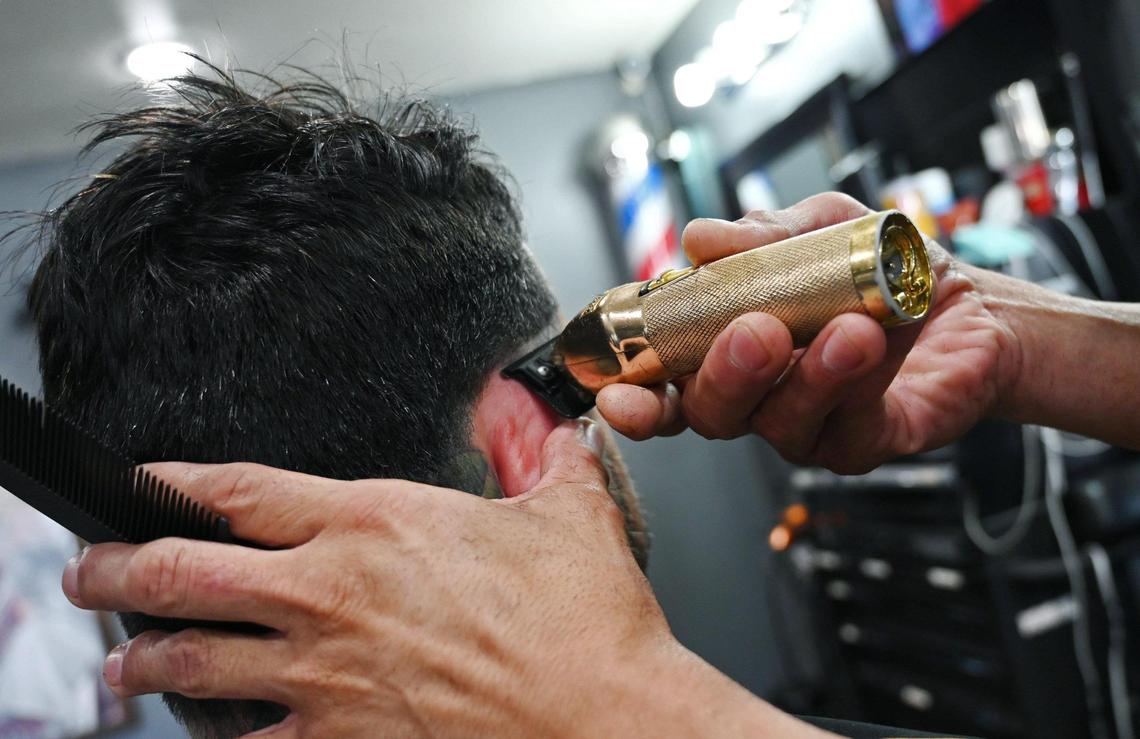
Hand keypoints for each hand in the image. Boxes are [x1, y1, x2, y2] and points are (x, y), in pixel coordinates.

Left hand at [60, 420, 822, 736]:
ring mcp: (325, 677)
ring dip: (143, 661)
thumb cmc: (586, 622)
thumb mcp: (569, 508)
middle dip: (120, 571)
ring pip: (194, 662)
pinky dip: (216, 730)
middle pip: (186, 574)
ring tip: (122, 665)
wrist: (602, 719)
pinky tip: (207, 727)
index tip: (147, 480)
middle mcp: (332, 596)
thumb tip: (527, 405)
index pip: (245, 491)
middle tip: (91, 572)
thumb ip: (535, 445)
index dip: (179, 482)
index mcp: (377, 525)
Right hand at [597, 193, 1021, 473]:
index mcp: (726, 347)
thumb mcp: (822, 229)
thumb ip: (762, 235)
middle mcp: (758, 394)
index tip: (617, 393)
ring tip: (843, 328)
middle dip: (722, 375)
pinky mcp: (863, 444)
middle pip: (707, 411)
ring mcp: (807, 425)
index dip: (633, 394)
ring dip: (802, 376)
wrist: (973, 303)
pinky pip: (845, 430)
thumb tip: (700, 239)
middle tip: (755, 330)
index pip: (663, 381)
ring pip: (775, 422)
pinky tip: (870, 344)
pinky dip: (852, 385)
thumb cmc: (884, 270)